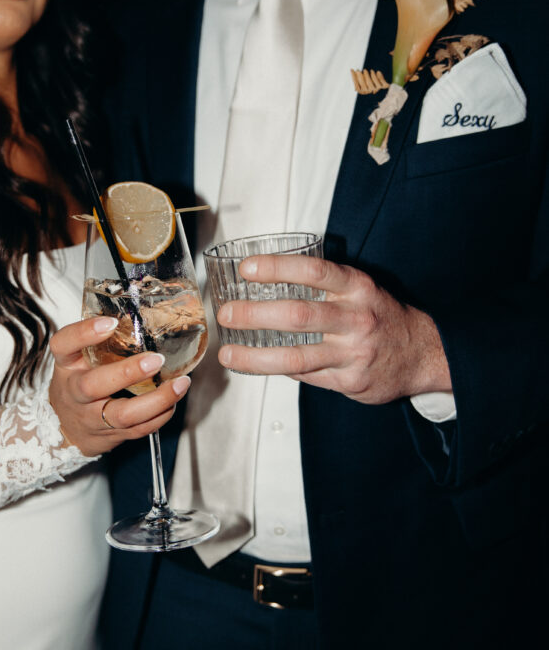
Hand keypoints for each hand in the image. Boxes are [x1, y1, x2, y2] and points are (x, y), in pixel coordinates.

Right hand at [49, 317, 189, 455]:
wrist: (65, 429)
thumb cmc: (78, 383)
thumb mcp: (78, 358)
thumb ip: (102, 341)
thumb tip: (144, 315)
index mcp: (66, 365)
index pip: (64, 344)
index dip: (84, 333)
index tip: (110, 322)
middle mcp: (75, 392)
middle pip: (93, 386)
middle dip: (127, 373)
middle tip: (155, 360)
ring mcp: (91, 417)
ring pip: (122, 414)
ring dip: (156, 400)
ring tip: (180, 384)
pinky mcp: (110, 434)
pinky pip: (137, 430)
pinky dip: (159, 416)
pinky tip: (173, 402)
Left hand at [216, 255, 451, 404]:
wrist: (423, 354)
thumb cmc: (380, 316)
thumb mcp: (360, 290)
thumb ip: (324, 287)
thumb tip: (268, 285)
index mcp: (357, 287)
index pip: (314, 272)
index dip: (278, 268)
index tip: (247, 268)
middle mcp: (356, 318)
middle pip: (298, 315)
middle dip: (255, 314)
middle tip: (227, 313)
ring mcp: (353, 353)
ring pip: (296, 357)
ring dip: (255, 356)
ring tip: (227, 353)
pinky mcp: (350, 381)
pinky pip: (306, 376)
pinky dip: (279, 370)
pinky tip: (258, 365)